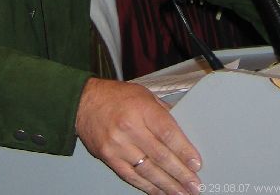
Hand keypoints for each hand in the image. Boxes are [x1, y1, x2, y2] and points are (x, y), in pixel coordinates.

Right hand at [75, 78, 200, 194]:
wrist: (83, 102)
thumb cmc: (115, 96)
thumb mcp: (143, 94)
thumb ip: (162, 112)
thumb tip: (183, 132)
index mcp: (141, 108)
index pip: (167, 133)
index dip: (184, 150)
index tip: (196, 163)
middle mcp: (129, 127)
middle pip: (160, 155)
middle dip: (180, 173)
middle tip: (194, 185)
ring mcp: (118, 145)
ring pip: (147, 170)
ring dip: (167, 185)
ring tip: (181, 193)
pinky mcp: (109, 158)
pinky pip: (131, 177)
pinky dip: (147, 187)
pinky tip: (159, 192)